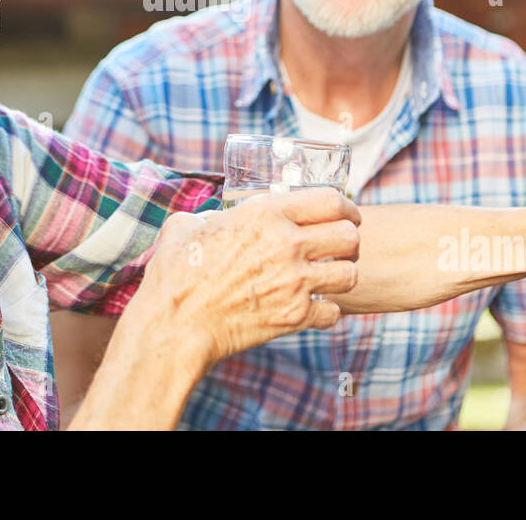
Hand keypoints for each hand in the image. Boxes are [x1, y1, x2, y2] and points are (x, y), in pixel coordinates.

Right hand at [132, 188, 361, 368]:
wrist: (174, 325)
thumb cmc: (174, 274)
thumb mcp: (186, 225)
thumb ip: (210, 216)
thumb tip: (214, 218)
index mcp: (265, 213)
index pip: (332, 200)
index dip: (346, 207)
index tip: (347, 215)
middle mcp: (287, 244)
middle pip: (351, 236)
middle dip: (350, 241)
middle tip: (339, 248)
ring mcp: (295, 282)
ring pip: (350, 274)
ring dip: (341, 275)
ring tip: (329, 278)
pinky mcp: (295, 317)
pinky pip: (333, 312)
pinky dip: (325, 311)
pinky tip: (311, 309)